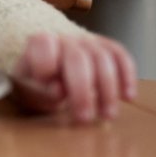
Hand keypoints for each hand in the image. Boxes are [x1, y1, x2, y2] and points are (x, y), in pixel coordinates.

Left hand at [11, 32, 136, 123]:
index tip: (49, 88)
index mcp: (39, 43)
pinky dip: (127, 76)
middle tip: (84, 118)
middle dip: (82, 91)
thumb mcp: (28, 91)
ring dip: (108, 90)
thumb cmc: (36, 84)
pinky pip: (121, 56)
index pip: (43, 44)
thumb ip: (38, 91)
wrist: (49, 74)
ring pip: (103, 58)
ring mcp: (87, 40)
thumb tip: (59, 90)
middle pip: (78, 58)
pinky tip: (127, 97)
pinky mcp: (106, 47)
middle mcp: (64, 38)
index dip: (46, 65)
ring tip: (106, 116)